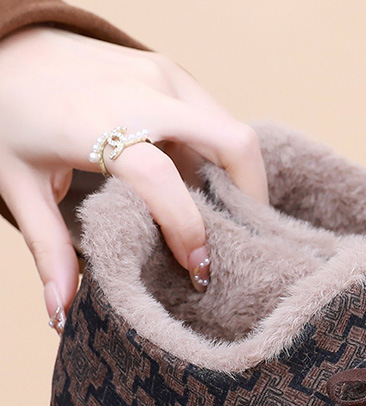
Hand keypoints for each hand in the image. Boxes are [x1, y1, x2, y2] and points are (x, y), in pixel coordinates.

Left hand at [0, 26, 267, 328]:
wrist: (3, 44)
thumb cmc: (8, 113)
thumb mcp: (18, 184)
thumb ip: (49, 249)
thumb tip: (63, 312)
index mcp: (98, 122)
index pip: (161, 180)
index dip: (187, 230)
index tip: (198, 272)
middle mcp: (143, 91)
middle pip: (233, 145)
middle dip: (250, 200)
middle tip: (241, 240)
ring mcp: (163, 74)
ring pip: (234, 132)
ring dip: (238, 178)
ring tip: (221, 217)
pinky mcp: (171, 72)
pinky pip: (217, 118)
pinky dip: (221, 156)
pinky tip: (201, 183)